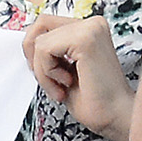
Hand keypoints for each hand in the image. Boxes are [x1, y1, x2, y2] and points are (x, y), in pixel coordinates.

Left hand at [25, 9, 133, 137]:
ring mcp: (90, 28)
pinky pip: (44, 50)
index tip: (49, 74)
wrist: (113, 116)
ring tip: (62, 87)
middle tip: (52, 81)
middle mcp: (92, 23)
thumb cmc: (92, 99)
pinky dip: (47, 72)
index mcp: (89, 28)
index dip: (36, 50)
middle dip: (36, 59)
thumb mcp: (64, 68)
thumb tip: (28, 41)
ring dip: (43, 72)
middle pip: (39, 27)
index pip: (45, 23)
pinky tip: (67, 83)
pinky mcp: (85, 39)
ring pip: (39, 42)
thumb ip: (51, 50)